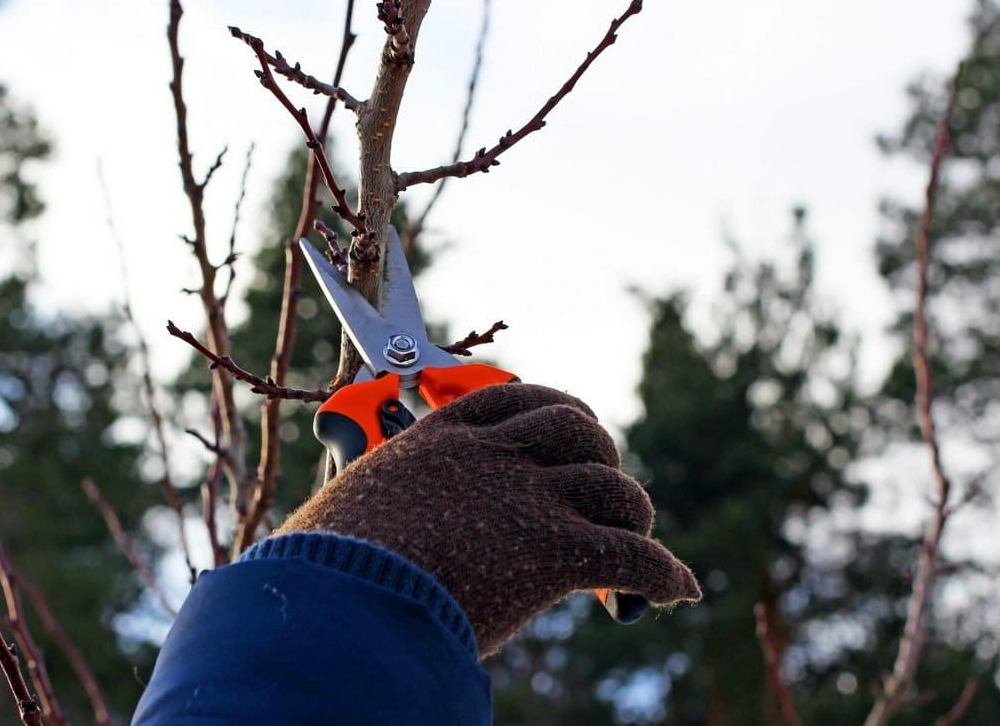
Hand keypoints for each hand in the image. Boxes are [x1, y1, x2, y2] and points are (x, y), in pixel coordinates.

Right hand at [276, 383, 700, 656]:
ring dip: (635, 516)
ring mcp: (528, 499)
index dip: (558, 413)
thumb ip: (384, 504)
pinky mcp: (555, 552)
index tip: (573, 432)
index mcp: (443, 438)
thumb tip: (365, 535)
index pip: (518, 400)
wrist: (338, 598)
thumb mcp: (350, 509)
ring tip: (638, 542)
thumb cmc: (325, 566)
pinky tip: (674, 592)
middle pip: (578, 431)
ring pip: (614, 488)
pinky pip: (634, 558)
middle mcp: (493, 456)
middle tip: (603, 493)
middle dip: (600, 458)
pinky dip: (663, 575)